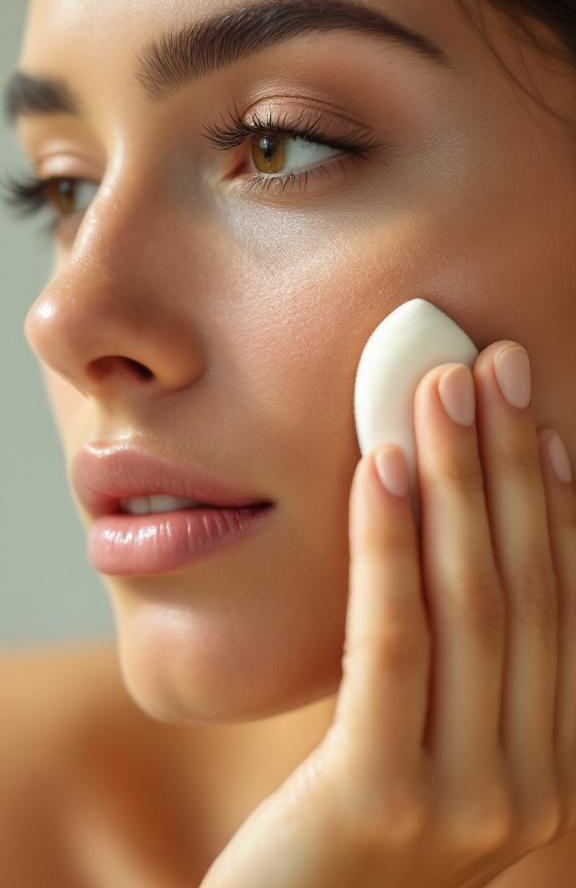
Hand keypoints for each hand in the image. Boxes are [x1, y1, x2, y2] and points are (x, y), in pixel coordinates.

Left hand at [200, 340, 575, 887]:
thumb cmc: (333, 831)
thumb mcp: (409, 739)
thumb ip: (444, 663)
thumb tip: (451, 534)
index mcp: (545, 764)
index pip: (559, 606)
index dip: (552, 501)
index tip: (538, 416)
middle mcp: (530, 788)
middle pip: (525, 588)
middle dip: (512, 464)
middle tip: (493, 365)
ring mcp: (467, 802)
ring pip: (472, 605)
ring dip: (461, 481)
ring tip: (440, 387)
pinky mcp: (384, 800)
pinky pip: (395, 642)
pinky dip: (391, 545)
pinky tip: (383, 466)